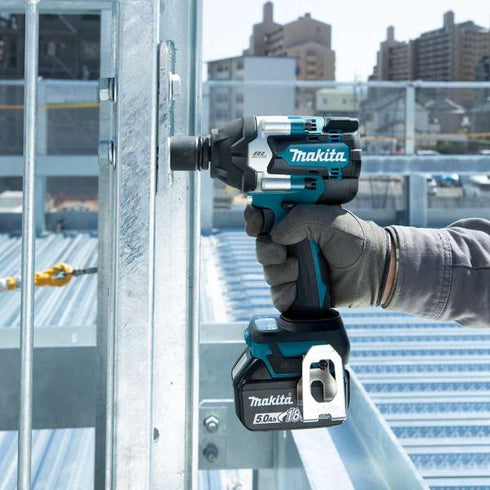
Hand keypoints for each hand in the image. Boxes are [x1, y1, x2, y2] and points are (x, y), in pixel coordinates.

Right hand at [244, 204, 393, 311]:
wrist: (375, 271)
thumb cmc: (357, 240)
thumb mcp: (329, 218)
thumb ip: (299, 219)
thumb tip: (275, 235)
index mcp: (296, 220)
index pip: (264, 215)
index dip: (254, 219)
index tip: (256, 225)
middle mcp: (291, 242)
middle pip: (261, 245)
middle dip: (267, 251)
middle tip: (283, 254)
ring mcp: (293, 266)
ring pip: (267, 271)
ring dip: (279, 273)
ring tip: (298, 271)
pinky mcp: (298, 290)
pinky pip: (276, 294)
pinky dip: (283, 293)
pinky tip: (297, 289)